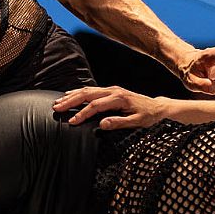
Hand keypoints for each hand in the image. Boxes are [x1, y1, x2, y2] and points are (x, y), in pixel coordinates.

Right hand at [52, 85, 168, 129]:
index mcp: (119, 98)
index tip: (72, 122)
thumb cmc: (148, 116)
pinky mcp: (110, 90)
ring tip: (59, 102)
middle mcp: (113, 91)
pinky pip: (91, 90)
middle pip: (87, 94)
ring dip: (72, 95)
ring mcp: (111, 89)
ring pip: (87, 90)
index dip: (83, 114)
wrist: (157, 107)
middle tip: (57, 108)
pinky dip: (79, 92)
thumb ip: (119, 122)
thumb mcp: (137, 122)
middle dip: (71, 101)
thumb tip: (102, 124)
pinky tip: (70, 95)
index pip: (95, 105)